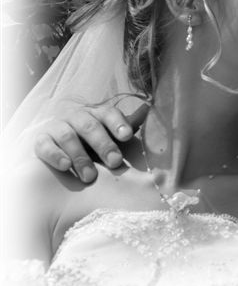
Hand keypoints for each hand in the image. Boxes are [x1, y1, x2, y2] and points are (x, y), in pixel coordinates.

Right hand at [33, 104, 148, 182]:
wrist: (58, 142)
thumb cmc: (92, 139)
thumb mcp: (110, 132)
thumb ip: (126, 125)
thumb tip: (148, 109)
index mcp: (97, 113)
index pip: (109, 113)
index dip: (118, 123)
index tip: (127, 136)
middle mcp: (77, 116)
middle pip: (90, 126)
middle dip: (104, 145)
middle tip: (115, 162)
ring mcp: (58, 127)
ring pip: (68, 137)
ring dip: (80, 157)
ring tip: (90, 176)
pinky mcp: (41, 140)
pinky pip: (45, 146)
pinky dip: (55, 155)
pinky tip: (65, 166)